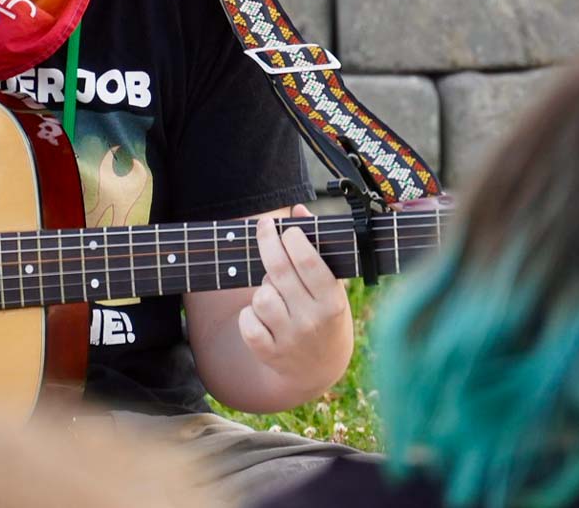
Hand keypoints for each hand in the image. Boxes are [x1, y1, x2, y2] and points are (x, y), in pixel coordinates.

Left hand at [236, 204, 350, 372]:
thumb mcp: (331, 286)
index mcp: (332, 301)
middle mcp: (312, 320)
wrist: (320, 370)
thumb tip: (298, 209)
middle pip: (278, 271)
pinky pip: (246, 321)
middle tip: (264, 227)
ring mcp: (290, 339)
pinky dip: (249, 314)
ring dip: (263, 288)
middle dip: (268, 242)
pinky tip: (263, 316)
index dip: (292, 238)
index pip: (309, 262)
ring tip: (275, 293)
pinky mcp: (269, 353)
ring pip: (260, 296)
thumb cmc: (325, 316)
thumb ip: (317, 246)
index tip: (284, 227)